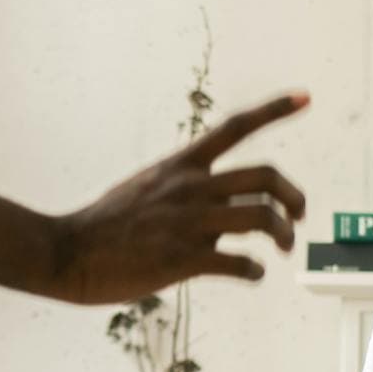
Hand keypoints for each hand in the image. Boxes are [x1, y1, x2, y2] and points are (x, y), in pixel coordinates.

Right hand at [49, 92, 310, 304]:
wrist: (67, 252)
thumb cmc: (102, 227)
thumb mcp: (144, 190)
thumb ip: (184, 194)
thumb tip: (222, 220)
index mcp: (179, 166)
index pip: (234, 127)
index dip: (274, 109)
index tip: (305, 97)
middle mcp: (190, 187)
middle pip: (266, 176)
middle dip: (294, 197)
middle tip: (299, 216)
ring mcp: (188, 223)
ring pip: (263, 218)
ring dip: (284, 235)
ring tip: (284, 249)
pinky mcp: (184, 259)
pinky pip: (240, 263)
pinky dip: (255, 271)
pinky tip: (253, 274)